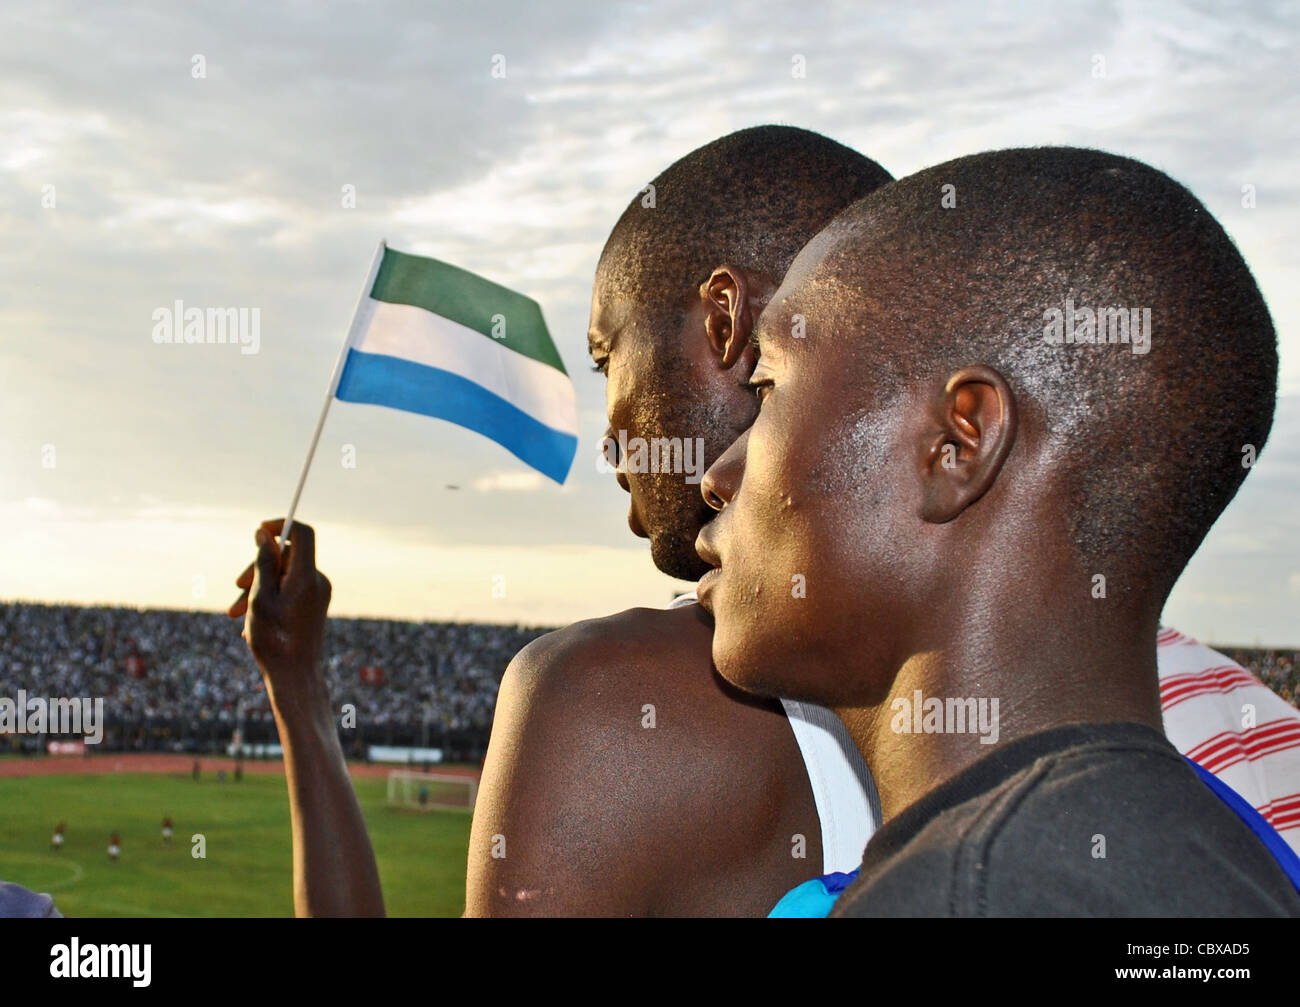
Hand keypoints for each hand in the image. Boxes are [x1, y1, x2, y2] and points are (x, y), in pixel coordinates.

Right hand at [229, 519, 331, 706]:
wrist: (296, 676)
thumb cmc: (275, 639)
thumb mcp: (260, 597)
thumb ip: (264, 562)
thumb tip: (264, 533)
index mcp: (307, 576)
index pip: (302, 533)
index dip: (279, 526)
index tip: (257, 532)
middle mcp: (317, 581)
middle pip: (286, 557)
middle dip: (257, 568)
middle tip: (236, 588)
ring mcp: (317, 594)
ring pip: (284, 576)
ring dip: (258, 589)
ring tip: (236, 614)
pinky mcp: (313, 606)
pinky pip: (289, 591)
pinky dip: (269, 600)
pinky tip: (251, 624)